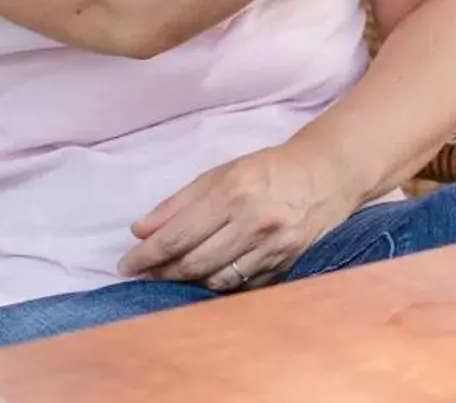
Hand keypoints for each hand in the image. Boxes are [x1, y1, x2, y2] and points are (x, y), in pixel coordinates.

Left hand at [120, 139, 362, 290]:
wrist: (329, 175)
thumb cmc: (270, 169)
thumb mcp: (223, 172)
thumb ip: (179, 202)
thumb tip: (139, 231)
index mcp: (234, 192)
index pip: (178, 236)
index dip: (146, 255)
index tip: (125, 265)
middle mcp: (254, 222)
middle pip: (193, 263)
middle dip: (161, 273)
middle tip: (143, 275)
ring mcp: (273, 247)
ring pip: (216, 280)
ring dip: (187, 283)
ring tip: (171, 277)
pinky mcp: (286, 264)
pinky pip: (243, 286)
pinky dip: (219, 285)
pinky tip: (206, 279)